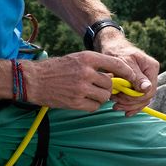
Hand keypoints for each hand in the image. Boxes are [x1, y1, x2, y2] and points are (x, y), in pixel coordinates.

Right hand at [25, 51, 143, 110]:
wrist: (33, 80)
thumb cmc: (56, 68)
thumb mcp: (76, 59)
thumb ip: (95, 65)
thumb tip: (113, 77)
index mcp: (87, 58)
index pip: (117, 64)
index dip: (128, 73)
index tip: (132, 78)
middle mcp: (86, 72)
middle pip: (110, 84)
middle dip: (108, 88)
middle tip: (99, 88)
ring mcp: (80, 88)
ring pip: (104, 97)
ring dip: (100, 97)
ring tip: (89, 94)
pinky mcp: (74, 102)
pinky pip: (94, 107)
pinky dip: (92, 105)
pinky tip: (83, 101)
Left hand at [98, 36, 159, 113]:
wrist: (112, 47)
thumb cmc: (117, 52)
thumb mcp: (126, 63)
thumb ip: (136, 76)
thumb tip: (146, 89)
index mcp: (151, 68)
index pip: (149, 90)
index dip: (135, 98)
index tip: (120, 99)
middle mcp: (151, 74)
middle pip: (147, 97)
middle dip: (131, 103)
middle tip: (115, 104)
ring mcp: (146, 79)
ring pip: (143, 99)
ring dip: (129, 105)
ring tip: (116, 106)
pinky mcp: (139, 83)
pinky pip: (139, 98)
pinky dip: (131, 105)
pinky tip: (124, 110)